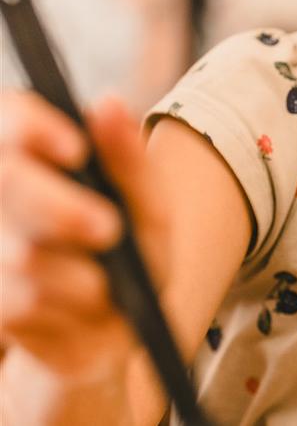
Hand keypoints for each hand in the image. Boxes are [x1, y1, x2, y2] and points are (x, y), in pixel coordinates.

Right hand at [0, 91, 165, 381]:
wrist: (114, 328)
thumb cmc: (131, 250)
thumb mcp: (147, 205)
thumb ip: (128, 159)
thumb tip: (107, 103)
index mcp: (30, 155)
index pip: (8, 117)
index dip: (32, 127)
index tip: (77, 149)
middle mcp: (1, 195)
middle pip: (7, 180)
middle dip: (61, 208)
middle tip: (108, 228)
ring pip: (22, 252)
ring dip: (78, 271)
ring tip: (105, 281)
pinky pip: (23, 300)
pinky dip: (69, 305)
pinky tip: (86, 306)